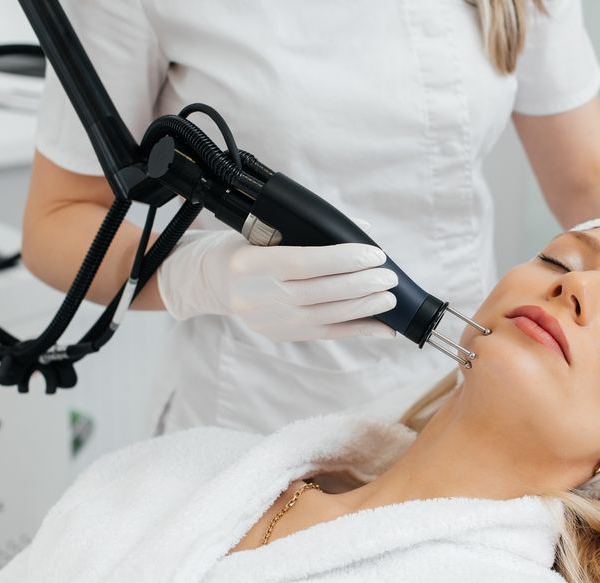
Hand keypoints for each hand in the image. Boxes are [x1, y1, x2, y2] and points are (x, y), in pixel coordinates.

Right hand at [156, 225, 398, 341]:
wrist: (210, 281)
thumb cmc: (244, 247)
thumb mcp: (266, 230)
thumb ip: (312, 230)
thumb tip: (363, 231)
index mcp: (250, 263)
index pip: (303, 262)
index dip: (343, 259)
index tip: (374, 255)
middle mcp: (256, 296)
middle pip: (318, 292)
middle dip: (360, 285)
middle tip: (389, 277)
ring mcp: (268, 320)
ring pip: (325, 316)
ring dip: (363, 308)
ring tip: (389, 298)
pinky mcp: (279, 335)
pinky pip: (325, 334)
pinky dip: (357, 331)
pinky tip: (382, 328)